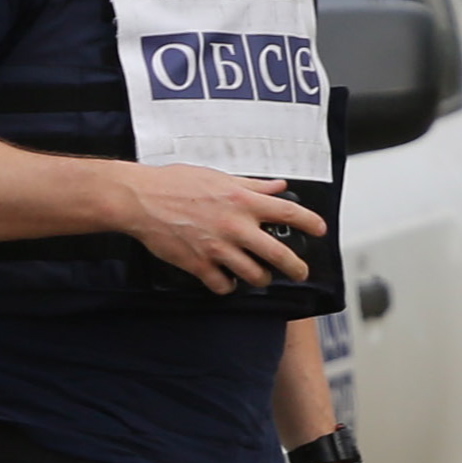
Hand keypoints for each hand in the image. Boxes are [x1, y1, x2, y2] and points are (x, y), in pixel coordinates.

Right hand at [121, 165, 323, 292]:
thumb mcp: (218, 176)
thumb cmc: (175, 183)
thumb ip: (252, 185)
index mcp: (243, 200)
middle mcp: (235, 226)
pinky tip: (227, 280)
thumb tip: (278, 186)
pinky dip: (229, 286)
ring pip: (255, 275)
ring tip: (261, 276)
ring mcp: (218, 248)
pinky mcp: (199, 265)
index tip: (320, 230)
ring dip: (262, 278)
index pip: (288, 212)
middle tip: (299, 272)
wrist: (141, 199)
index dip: (311, 222)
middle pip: (279, 254)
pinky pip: (224, 285)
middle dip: (296, 267)